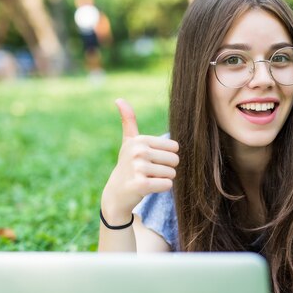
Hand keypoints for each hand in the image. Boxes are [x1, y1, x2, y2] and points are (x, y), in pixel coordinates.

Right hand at [101, 99, 178, 223]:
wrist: (117, 192)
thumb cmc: (128, 164)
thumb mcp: (128, 142)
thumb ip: (128, 120)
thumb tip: (119, 99)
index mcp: (140, 140)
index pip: (175, 147)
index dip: (167, 156)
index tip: (151, 160)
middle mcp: (138, 152)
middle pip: (175, 160)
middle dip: (167, 168)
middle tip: (151, 172)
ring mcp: (138, 168)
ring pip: (172, 174)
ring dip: (163, 179)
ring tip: (148, 179)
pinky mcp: (141, 185)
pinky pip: (167, 185)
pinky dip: (162, 188)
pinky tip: (149, 187)